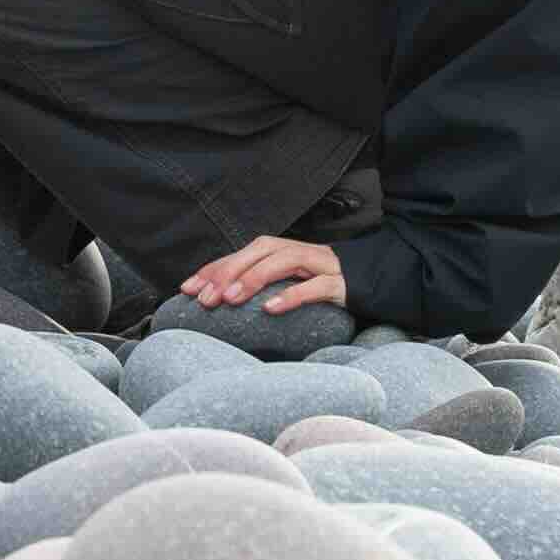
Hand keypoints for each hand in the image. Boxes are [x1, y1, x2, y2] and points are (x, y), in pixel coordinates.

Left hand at [179, 234, 350, 317]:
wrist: (373, 280)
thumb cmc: (321, 284)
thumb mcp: (286, 282)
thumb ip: (257, 285)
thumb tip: (216, 300)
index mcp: (281, 250)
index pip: (241, 254)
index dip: (213, 269)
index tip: (186, 289)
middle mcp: (298, 251)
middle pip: (259, 251)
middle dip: (228, 272)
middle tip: (204, 298)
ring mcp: (320, 265)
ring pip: (284, 262)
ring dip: (254, 278)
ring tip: (231, 299)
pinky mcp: (339, 283)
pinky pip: (315, 287)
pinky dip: (291, 295)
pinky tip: (271, 308)